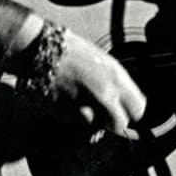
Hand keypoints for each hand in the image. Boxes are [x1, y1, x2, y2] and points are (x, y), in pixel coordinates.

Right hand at [7, 16, 146, 137]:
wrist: (37, 49)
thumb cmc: (70, 51)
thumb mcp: (102, 62)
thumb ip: (116, 85)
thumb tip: (124, 104)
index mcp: (117, 76)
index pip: (139, 109)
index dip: (132, 112)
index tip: (125, 111)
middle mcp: (105, 93)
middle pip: (120, 125)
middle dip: (113, 122)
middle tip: (103, 114)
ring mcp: (85, 105)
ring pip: (96, 126)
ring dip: (90, 118)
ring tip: (78, 100)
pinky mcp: (66, 114)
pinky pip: (75, 123)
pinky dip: (72, 117)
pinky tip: (65, 99)